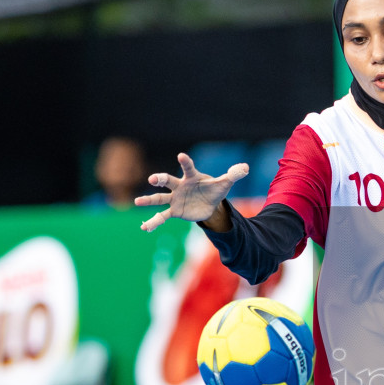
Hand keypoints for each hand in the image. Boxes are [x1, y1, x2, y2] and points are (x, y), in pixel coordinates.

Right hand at [134, 153, 249, 231]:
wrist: (209, 204)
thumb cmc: (214, 189)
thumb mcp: (225, 184)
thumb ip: (233, 175)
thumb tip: (246, 168)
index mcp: (192, 176)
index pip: (188, 167)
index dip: (185, 161)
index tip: (181, 156)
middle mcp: (180, 186)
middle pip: (168, 181)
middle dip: (160, 179)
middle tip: (153, 179)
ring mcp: (175, 199)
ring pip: (160, 198)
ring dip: (148, 200)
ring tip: (137, 202)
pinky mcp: (174, 211)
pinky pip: (162, 216)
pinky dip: (154, 222)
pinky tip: (144, 228)